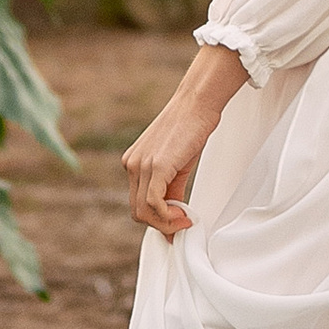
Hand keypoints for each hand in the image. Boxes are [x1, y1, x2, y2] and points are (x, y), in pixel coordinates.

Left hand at [121, 46, 246, 237]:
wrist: (197, 104)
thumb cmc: (190, 128)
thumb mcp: (176, 165)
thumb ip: (170, 190)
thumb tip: (174, 216)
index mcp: (133, 163)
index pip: (137, 203)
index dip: (157, 220)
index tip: (177, 224)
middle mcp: (132, 165)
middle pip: (137, 212)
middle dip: (161, 225)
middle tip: (183, 224)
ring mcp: (141, 165)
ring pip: (143, 212)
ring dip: (166, 223)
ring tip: (186, 219)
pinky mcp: (156, 166)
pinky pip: (153, 203)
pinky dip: (168, 216)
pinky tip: (183, 213)